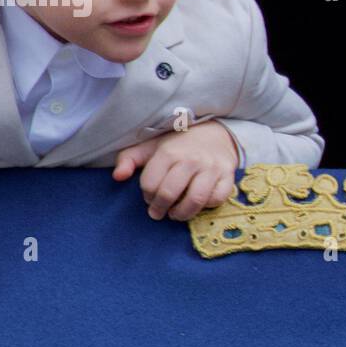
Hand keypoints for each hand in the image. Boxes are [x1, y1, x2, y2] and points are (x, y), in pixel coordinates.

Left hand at [113, 121, 238, 221]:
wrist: (215, 132)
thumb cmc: (177, 143)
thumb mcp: (150, 146)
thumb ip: (129, 159)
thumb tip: (117, 177)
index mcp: (168, 152)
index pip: (150, 184)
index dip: (146, 196)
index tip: (149, 197)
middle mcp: (190, 159)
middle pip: (169, 194)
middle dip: (160, 209)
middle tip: (158, 213)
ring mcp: (211, 167)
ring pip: (196, 199)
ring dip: (182, 213)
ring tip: (176, 214)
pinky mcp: (227, 175)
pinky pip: (218, 198)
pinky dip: (207, 206)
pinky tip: (198, 204)